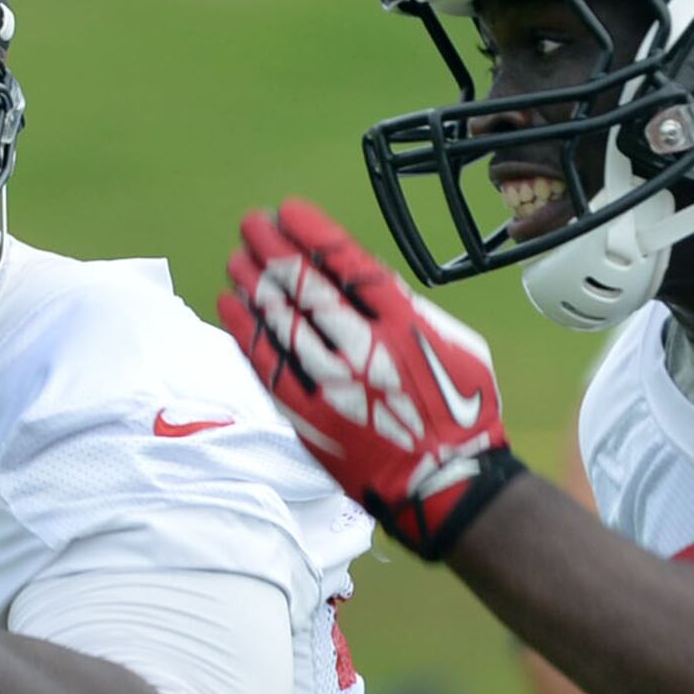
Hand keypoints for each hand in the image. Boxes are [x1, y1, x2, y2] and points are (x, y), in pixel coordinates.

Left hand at [218, 198, 521, 559]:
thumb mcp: (458, 344)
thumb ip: (411, 310)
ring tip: (237, 259)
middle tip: (251, 225)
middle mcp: (363, 348)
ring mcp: (332, 384)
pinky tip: (231, 305)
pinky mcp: (310, 417)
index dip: (312, 233)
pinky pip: (268, 366)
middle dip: (274, 249)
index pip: (347, 264)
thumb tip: (370, 283)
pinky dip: (247, 332)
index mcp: (404, 324)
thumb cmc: (461, 411)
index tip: (288, 211)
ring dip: (254, 284)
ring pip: (281, 322)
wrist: (446, 482)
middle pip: (306, 287)